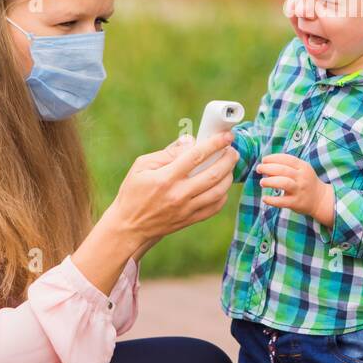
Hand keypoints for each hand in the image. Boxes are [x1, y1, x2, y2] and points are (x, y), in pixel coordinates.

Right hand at [107, 132, 238, 244]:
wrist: (129, 226)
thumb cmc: (133, 192)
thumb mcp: (141, 166)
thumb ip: (167, 153)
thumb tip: (190, 141)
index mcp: (166, 178)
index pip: (196, 156)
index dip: (215, 144)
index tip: (226, 136)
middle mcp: (179, 194)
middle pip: (214, 174)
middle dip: (228, 159)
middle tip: (233, 150)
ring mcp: (186, 209)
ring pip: (218, 191)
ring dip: (229, 176)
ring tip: (230, 165)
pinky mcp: (190, 220)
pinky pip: (215, 207)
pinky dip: (223, 195)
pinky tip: (222, 185)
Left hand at [256, 153, 334, 225]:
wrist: (320, 199)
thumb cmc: (306, 182)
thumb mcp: (302, 170)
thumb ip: (288, 166)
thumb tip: (267, 164)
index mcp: (303, 167)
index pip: (287, 159)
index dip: (274, 158)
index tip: (264, 160)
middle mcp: (302, 177)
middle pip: (283, 170)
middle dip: (268, 168)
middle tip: (259, 169)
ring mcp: (299, 190)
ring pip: (283, 183)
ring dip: (270, 181)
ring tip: (262, 182)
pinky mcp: (296, 202)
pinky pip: (282, 201)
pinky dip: (272, 200)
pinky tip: (265, 198)